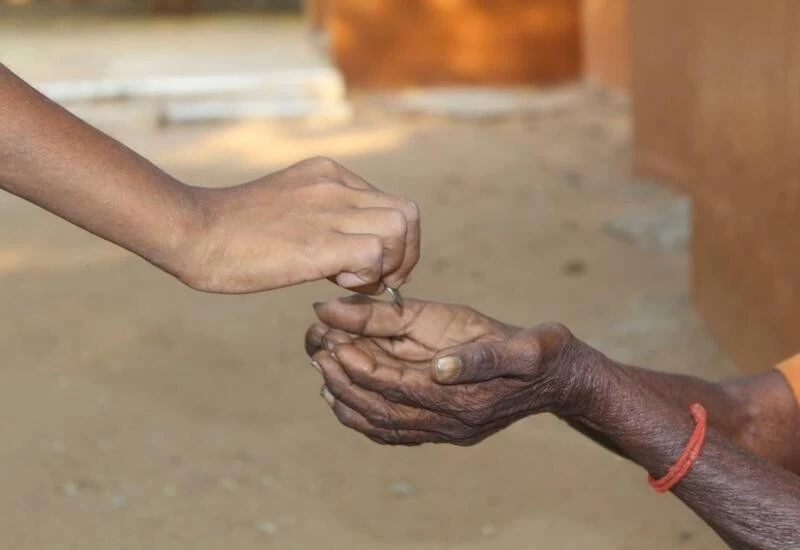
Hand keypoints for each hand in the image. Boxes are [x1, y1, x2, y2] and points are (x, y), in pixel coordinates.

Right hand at [177, 157, 419, 293]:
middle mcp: (336, 186)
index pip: (392, 202)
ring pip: (400, 229)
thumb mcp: (288, 206)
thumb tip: (353, 253)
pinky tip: (337, 283)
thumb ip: (323, 217)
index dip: (396, 241)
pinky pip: (375, 255)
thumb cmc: (233, 229)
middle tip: (380, 280)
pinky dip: (368, 277)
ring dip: (391, 265)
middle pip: (408, 214)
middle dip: (405, 254)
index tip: (376, 267)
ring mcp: (329, 210)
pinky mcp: (319, 242)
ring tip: (356, 281)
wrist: (194, 230)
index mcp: (329, 174)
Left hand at [305, 296, 587, 445]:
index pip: (396, 387)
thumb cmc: (541, 353)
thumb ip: (481, 357)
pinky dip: (362, 416)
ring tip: (322, 368)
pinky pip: (392, 431)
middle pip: (380, 409)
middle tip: (317, 349)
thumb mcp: (522, 346)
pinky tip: (344, 396)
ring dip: (347, 398)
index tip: (332, 340)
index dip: (360, 364)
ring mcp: (445, 431)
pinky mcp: (442, 429)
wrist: (560, 380)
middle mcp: (450, 424)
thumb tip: (437, 366)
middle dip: (344, 379)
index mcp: (465, 401)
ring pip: (381, 424)